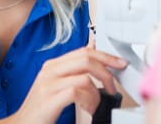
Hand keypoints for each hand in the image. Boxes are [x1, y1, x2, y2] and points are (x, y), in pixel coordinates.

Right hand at [11, 46, 127, 123]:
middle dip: (107, 71)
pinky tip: (89, 109)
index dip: (105, 56)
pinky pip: (77, 92)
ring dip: (97, 93)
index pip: (84, 51)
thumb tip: (94, 56)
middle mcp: (50, 70)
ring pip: (85, 76)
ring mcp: (48, 84)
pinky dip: (89, 101)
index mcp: (53, 65)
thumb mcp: (57, 86)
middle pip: (86, 59)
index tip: (119, 63)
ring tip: (95, 105)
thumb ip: (73, 72)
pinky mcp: (49, 99)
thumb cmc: (41, 109)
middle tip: (113, 86)